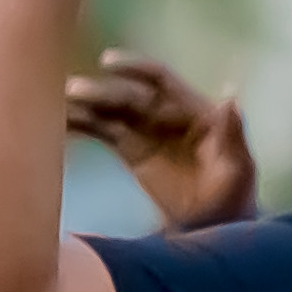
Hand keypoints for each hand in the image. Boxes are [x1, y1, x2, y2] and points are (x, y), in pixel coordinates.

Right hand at [59, 52, 260, 234]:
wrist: (217, 228)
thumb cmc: (234, 197)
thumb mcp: (239, 168)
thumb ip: (233, 134)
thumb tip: (231, 96)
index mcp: (194, 110)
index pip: (160, 80)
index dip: (135, 68)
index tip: (108, 63)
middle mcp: (167, 114)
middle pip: (128, 96)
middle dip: (101, 92)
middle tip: (72, 91)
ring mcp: (146, 131)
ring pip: (110, 111)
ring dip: (84, 105)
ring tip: (53, 105)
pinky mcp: (130, 151)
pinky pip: (102, 131)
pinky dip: (81, 125)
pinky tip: (57, 124)